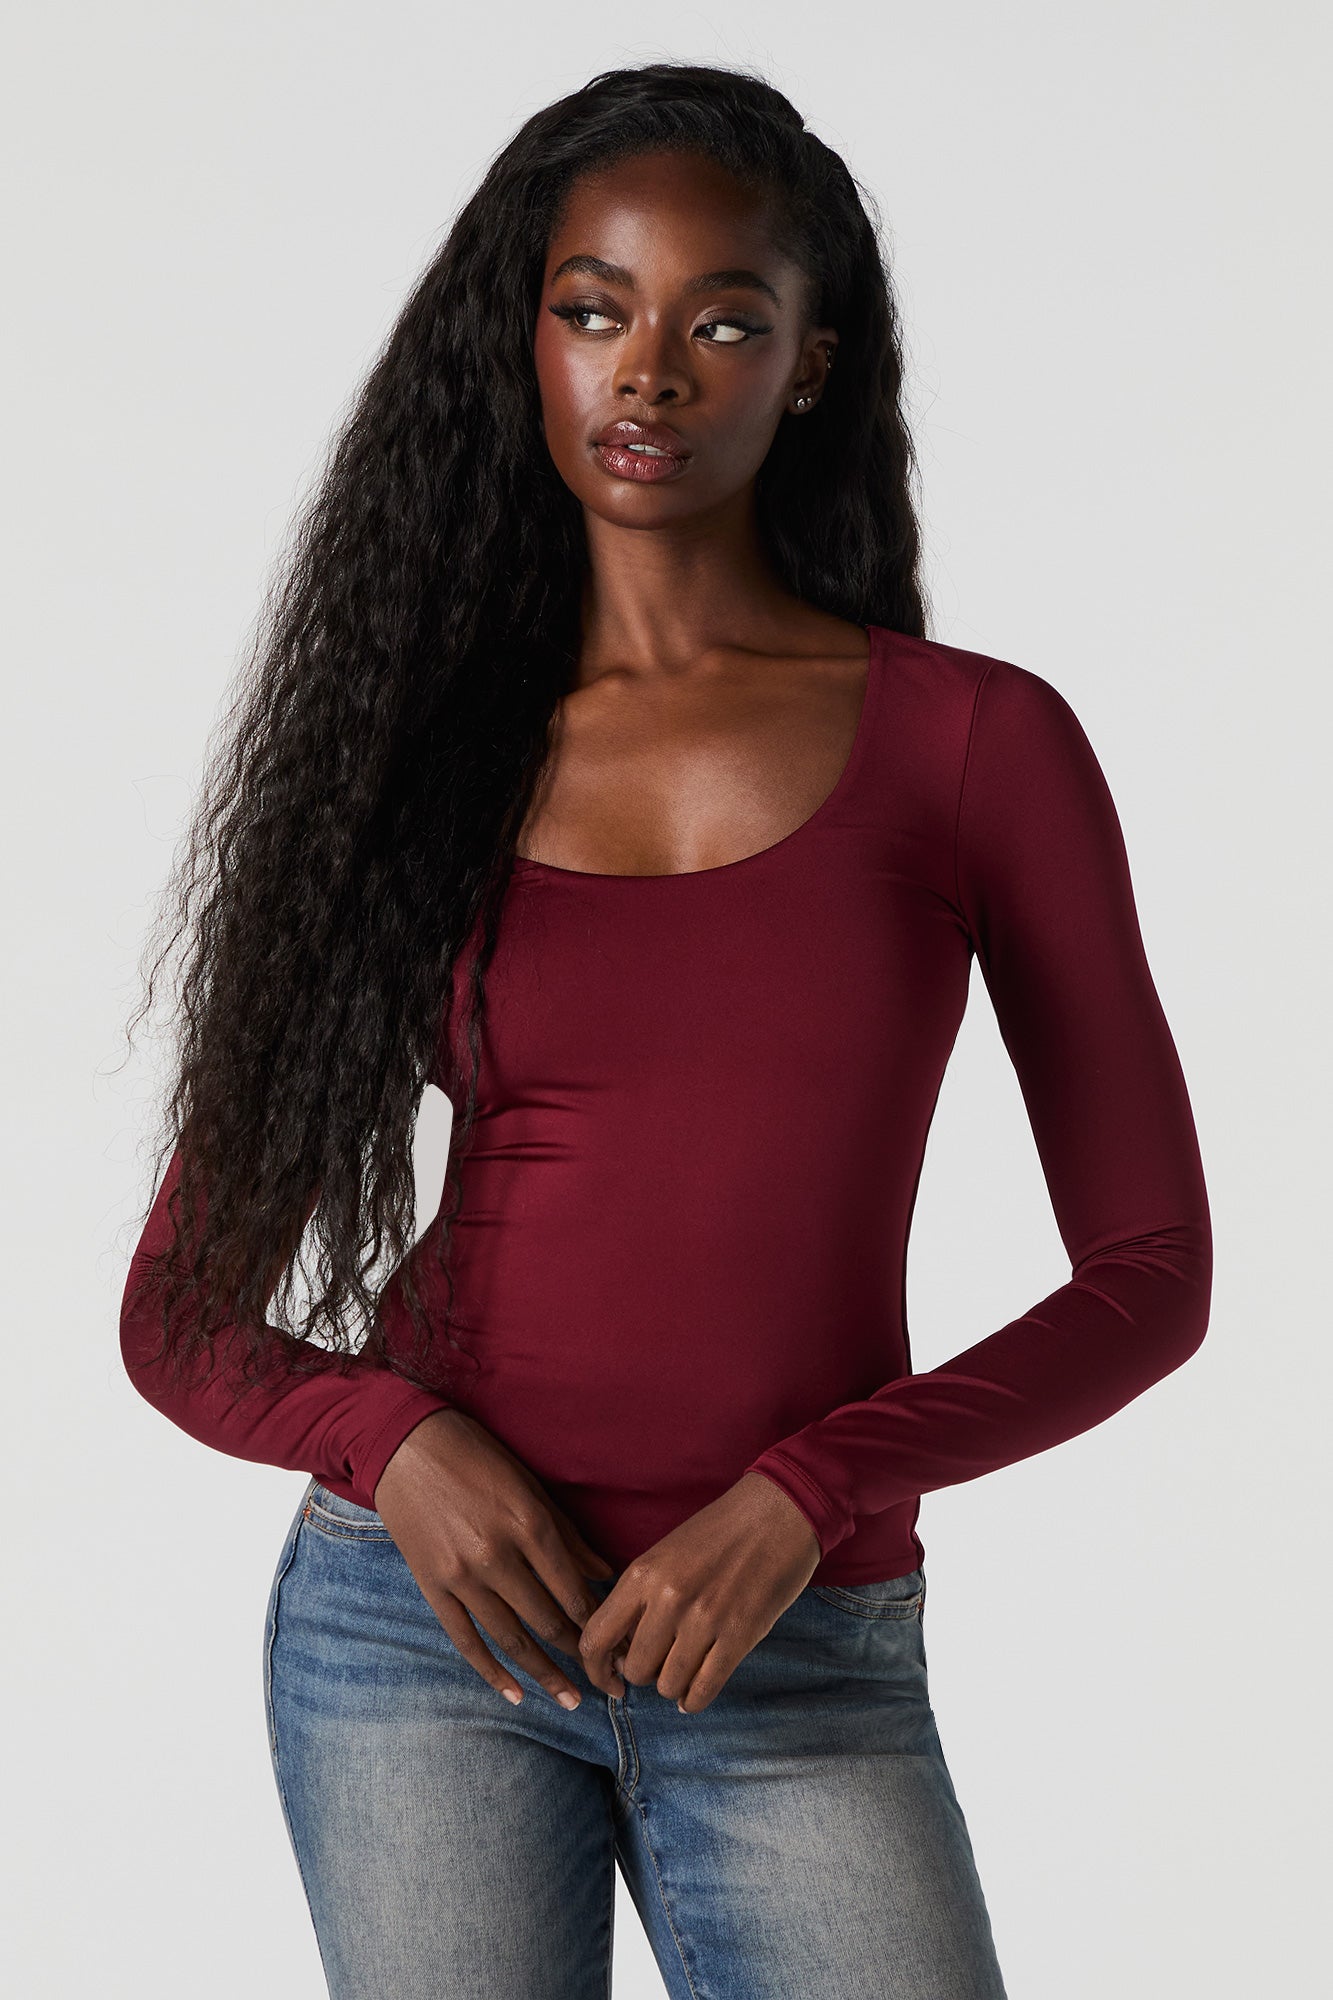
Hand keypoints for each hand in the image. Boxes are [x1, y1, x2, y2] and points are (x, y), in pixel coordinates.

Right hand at [373, 1408, 614, 1709]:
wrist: (404, 1445)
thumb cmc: (476, 1455)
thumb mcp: (529, 1485)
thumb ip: (567, 1534)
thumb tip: (605, 1572)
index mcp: (529, 1523)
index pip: (573, 1589)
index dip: (598, 1622)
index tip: (616, 1644)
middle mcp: (497, 1554)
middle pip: (547, 1619)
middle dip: (580, 1654)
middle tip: (606, 1679)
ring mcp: (462, 1575)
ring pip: (511, 1638)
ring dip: (544, 1673)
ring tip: (570, 1699)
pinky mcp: (432, 1586)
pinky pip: (466, 1640)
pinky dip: (491, 1672)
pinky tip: (515, 1696)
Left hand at [577, 1471, 822, 1711]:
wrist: (778, 1511)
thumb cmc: (721, 1531)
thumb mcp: (666, 1554)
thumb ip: (642, 1598)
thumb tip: (624, 1653)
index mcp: (642, 1574)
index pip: (595, 1638)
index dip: (597, 1669)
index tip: (611, 1678)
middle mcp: (668, 1599)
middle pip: (636, 1669)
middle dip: (645, 1673)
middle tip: (661, 1662)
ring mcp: (704, 1620)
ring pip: (668, 1684)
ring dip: (673, 1684)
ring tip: (684, 1669)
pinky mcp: (739, 1636)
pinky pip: (702, 1690)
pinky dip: (694, 1699)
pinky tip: (695, 1693)